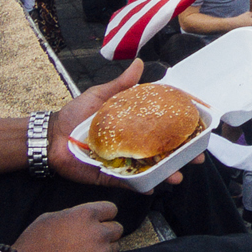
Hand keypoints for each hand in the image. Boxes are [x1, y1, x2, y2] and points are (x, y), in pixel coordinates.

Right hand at [11, 201, 121, 251]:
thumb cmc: (34, 243)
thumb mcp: (51, 217)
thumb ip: (75, 215)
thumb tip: (88, 218)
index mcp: (86, 215)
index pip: (112, 210)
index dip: (104, 215)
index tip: (99, 220)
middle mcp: (98, 234)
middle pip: (117, 229)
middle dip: (106, 232)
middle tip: (90, 239)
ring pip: (113, 249)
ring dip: (103, 250)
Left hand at [50, 62, 186, 188]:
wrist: (51, 136)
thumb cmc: (75, 115)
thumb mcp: (100, 96)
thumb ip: (120, 84)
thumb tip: (139, 63)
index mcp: (134, 124)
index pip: (163, 126)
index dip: (183, 129)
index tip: (200, 129)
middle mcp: (133, 144)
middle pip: (164, 151)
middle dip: (183, 156)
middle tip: (196, 157)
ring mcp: (124, 161)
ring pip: (151, 169)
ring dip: (167, 174)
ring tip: (177, 177)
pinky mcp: (111, 176)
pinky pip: (130, 184)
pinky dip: (142, 187)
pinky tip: (154, 188)